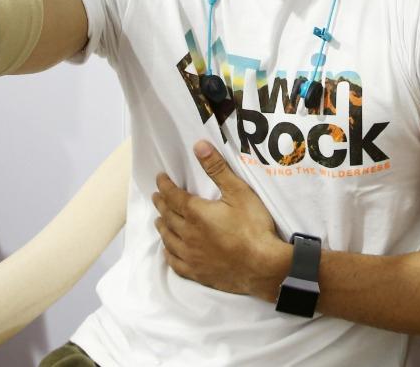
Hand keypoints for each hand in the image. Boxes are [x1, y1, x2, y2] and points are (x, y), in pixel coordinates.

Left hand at [152, 140, 288, 300]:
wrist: (263, 266)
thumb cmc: (253, 227)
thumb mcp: (239, 192)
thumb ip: (217, 169)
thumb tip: (199, 146)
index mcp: (196, 213)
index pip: (174, 196)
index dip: (165, 186)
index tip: (160, 179)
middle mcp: (188, 234)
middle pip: (168, 216)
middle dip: (161, 204)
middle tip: (156, 196)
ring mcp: (191, 256)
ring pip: (168, 239)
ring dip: (162, 227)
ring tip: (159, 220)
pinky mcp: (196, 273)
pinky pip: (174, 262)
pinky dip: (168, 252)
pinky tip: (169, 250)